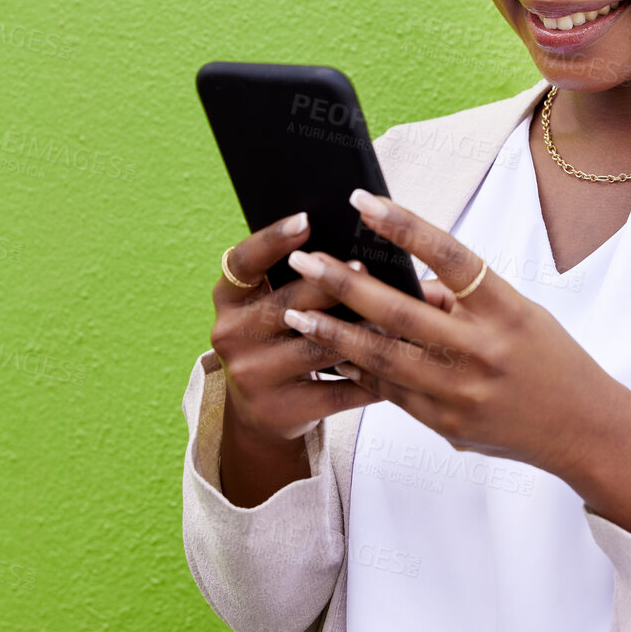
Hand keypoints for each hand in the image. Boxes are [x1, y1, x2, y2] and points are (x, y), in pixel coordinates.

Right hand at [209, 212, 379, 505]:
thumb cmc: (277, 342)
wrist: (261, 412)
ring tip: (398, 317)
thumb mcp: (269, 307)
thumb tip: (352, 251)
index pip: (244, 261)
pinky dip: (372, 379)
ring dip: (362, 332)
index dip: (272, 239)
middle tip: (368, 267)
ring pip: (318, 348)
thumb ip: (295, 279)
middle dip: (333, 285)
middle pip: (289, 303)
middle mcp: (230, 334)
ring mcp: (252, 375)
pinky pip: (336, 390)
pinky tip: (401, 366)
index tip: (306, 219)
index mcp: (228, 299)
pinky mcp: (278, 410)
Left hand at [280, 190, 630, 484]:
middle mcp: (483, 350)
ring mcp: (462, 391)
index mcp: (507, 310)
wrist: (585, 431)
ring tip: (295, 310)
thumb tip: (402, 280)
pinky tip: (326, 353)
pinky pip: (390, 392)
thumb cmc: (551, 359)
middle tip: (305, 259)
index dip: (404, 226)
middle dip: (345, 283)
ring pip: (383, 357)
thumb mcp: (518, 315)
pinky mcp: (446, 423)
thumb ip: (461, 300)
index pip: (450, 256)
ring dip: (333, 331)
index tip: (360, 201)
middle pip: (401, 310)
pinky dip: (356, 370)